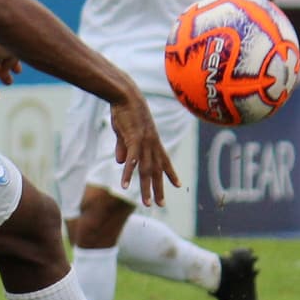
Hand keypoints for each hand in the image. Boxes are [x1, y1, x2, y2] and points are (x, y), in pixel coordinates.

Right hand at [108, 92, 178, 206]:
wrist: (125, 95)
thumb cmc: (125, 111)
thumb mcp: (125, 132)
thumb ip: (123, 148)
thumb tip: (120, 162)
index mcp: (152, 141)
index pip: (164, 160)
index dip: (171, 173)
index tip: (178, 185)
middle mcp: (152, 144)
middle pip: (156, 170)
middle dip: (159, 188)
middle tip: (161, 205)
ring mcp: (144, 143)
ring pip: (146, 170)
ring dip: (146, 188)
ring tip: (147, 203)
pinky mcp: (134, 140)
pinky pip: (132, 161)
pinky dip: (128, 174)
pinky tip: (125, 186)